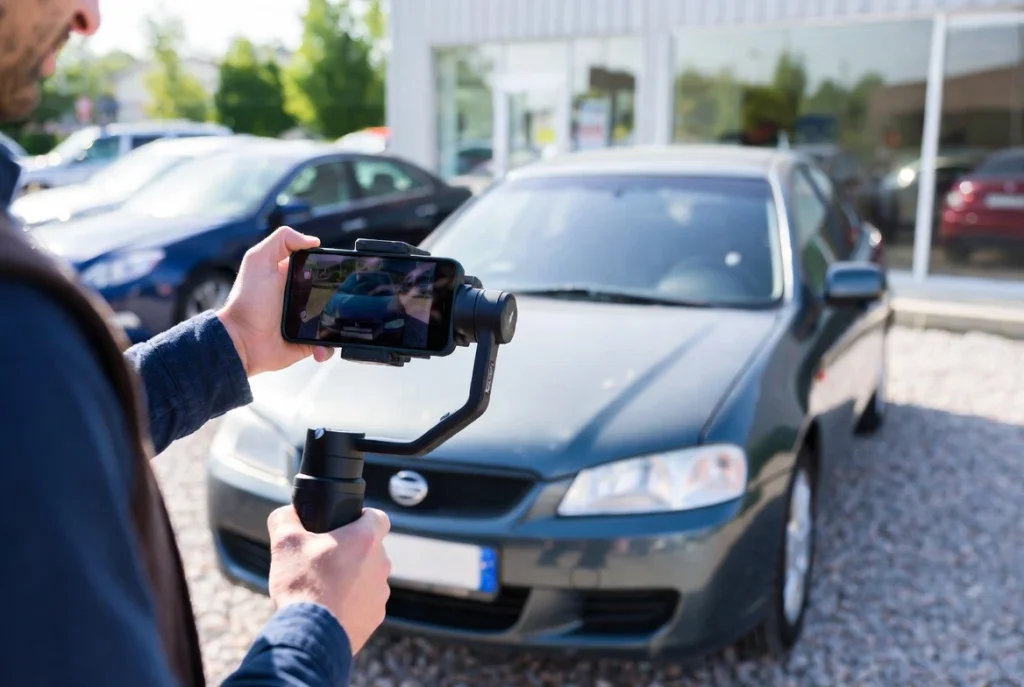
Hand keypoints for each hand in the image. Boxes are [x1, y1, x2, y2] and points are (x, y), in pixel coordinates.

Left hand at [217, 226, 334, 376]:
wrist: (241, 339)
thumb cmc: (248, 300)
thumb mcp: (259, 260)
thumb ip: (282, 240)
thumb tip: (314, 241)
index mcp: (292, 277)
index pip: (319, 267)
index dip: (331, 266)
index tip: (342, 269)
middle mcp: (301, 297)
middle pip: (332, 292)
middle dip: (342, 296)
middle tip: (346, 299)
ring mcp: (306, 321)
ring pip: (335, 318)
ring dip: (339, 323)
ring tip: (336, 326)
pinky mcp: (308, 342)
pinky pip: (328, 344)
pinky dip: (329, 347)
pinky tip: (322, 347)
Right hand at [266, 506, 391, 654]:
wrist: (312, 634)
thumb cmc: (303, 585)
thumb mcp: (285, 542)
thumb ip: (286, 518)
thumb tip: (287, 513)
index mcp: (365, 539)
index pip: (378, 517)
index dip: (362, 516)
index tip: (344, 525)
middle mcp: (381, 563)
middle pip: (370, 548)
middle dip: (351, 550)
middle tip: (324, 558)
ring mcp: (380, 592)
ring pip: (369, 575)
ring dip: (352, 577)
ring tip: (324, 586)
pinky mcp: (376, 615)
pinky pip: (366, 601)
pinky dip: (351, 601)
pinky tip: (330, 606)